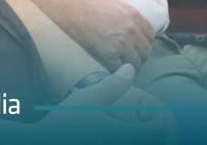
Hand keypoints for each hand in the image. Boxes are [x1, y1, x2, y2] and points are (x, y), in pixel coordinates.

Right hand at [53, 0, 154, 71]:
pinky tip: (109, 68)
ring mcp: (122, 44)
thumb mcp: (111, 4)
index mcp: (133, 15)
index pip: (150, 35)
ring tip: (118, 66)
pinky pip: (120, 69)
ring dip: (128, 67)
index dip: (144, 43)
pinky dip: (115, 71)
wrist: (66, 13)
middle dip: (138, 56)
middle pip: (145, 52)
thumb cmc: (84, 6)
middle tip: (128, 59)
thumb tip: (132, 27)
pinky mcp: (110, 55)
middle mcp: (131, 30)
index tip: (137, 48)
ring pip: (135, 64)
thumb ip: (126, 16)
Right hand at [55, 66, 171, 130]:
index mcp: (123, 135)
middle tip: (151, 122)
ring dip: (146, 137)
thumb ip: (114, 84)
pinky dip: (132, 141)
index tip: (153, 114)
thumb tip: (130, 68)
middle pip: (159, 141)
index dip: (163, 121)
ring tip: (139, 128)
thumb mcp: (90, 98)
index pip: (160, 130)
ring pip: (144, 144)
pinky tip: (118, 135)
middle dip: (161, 132)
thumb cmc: (64, 122)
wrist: (44, 141)